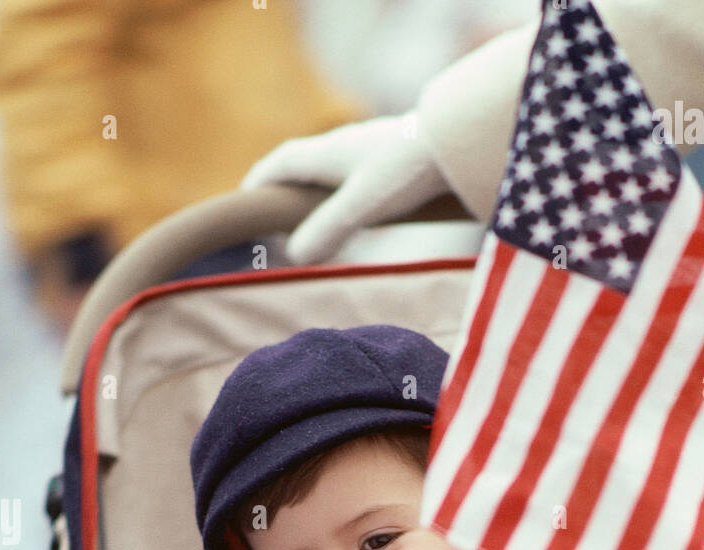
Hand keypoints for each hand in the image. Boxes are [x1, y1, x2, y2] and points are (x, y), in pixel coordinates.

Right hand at [239, 113, 450, 263]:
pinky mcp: (391, 158)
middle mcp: (343, 146)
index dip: (258, 182)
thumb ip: (327, 229)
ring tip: (308, 215)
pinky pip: (352, 173)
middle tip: (271, 211)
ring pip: (327, 167)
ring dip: (311, 188)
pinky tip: (353, 205)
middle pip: (300, 163)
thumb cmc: (408, 170)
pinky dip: (339, 190)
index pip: (280, 164)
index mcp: (327, 153)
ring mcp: (368, 150)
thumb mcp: (363, 205)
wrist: (458, 141)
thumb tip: (293, 255)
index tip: (244, 201)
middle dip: (281, 185)